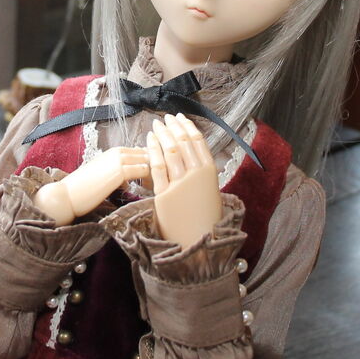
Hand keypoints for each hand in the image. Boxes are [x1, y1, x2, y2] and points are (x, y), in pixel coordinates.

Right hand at [34, 146, 148, 225]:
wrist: (68, 195)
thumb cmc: (85, 189)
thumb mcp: (105, 175)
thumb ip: (120, 172)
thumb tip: (133, 177)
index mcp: (116, 151)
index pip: (144, 152)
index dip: (152, 165)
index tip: (156, 180)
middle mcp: (119, 151)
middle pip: (150, 154)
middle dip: (158, 168)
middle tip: (161, 184)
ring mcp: (120, 159)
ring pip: (151, 161)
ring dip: (156, 175)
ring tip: (156, 189)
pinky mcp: (120, 171)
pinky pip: (146, 171)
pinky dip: (151, 181)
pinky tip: (150, 192)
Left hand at [149, 114, 221, 248]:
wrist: (198, 241)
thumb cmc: (205, 217)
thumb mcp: (211, 191)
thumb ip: (202, 172)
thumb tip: (194, 155)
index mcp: (210, 171)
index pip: (197, 140)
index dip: (187, 126)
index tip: (179, 117)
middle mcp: (196, 174)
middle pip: (182, 142)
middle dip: (172, 126)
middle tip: (164, 117)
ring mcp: (180, 183)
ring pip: (169, 150)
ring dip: (162, 134)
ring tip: (155, 124)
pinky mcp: (164, 194)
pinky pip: (157, 166)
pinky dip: (152, 150)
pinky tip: (148, 140)